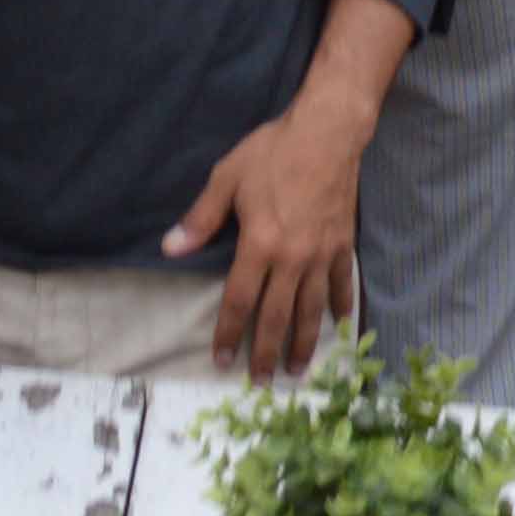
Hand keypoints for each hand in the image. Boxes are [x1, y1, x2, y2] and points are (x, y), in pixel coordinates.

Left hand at [173, 90, 372, 374]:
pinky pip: (341, 284)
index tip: (221, 360)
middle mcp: (292, 259)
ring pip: (311, 310)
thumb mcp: (227, 178)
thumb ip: (201, 218)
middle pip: (276, 316)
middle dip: (265, 352)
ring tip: (296, 370)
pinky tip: (338, 326)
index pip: (239, 300)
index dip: (228, 332)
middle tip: (260, 382)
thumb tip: (170, 248)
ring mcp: (321, 255)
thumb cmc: (272, 152)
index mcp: (259, 245)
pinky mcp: (343, 245)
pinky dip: (339, 306)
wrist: (327, 133)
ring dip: (303, 343)